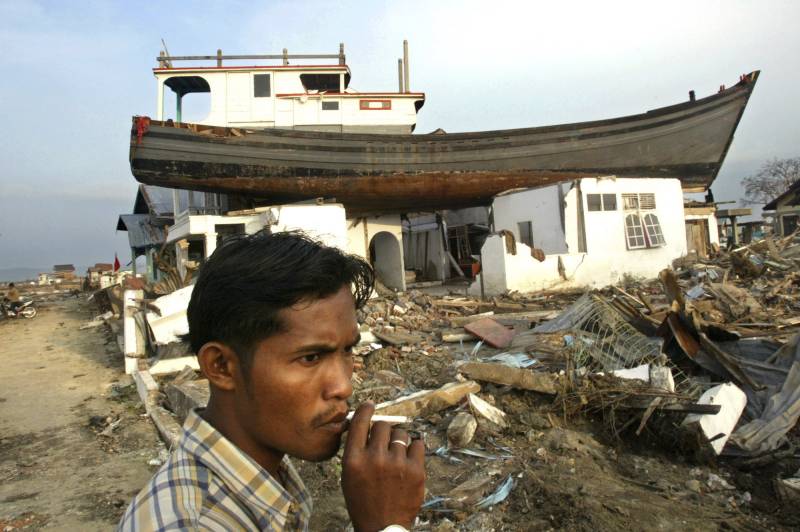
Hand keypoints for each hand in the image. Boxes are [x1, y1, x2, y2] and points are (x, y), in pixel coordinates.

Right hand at [341, 402, 424, 531]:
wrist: (382, 527)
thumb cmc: (363, 501)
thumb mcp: (349, 476)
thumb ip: (355, 450)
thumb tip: (364, 424)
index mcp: (354, 460)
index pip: (360, 422)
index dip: (366, 410)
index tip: (370, 405)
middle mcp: (375, 458)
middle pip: (383, 425)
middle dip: (383, 430)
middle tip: (384, 441)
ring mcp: (397, 464)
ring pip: (401, 434)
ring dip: (398, 440)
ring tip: (396, 456)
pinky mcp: (416, 470)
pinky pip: (418, 444)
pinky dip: (414, 449)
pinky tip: (408, 460)